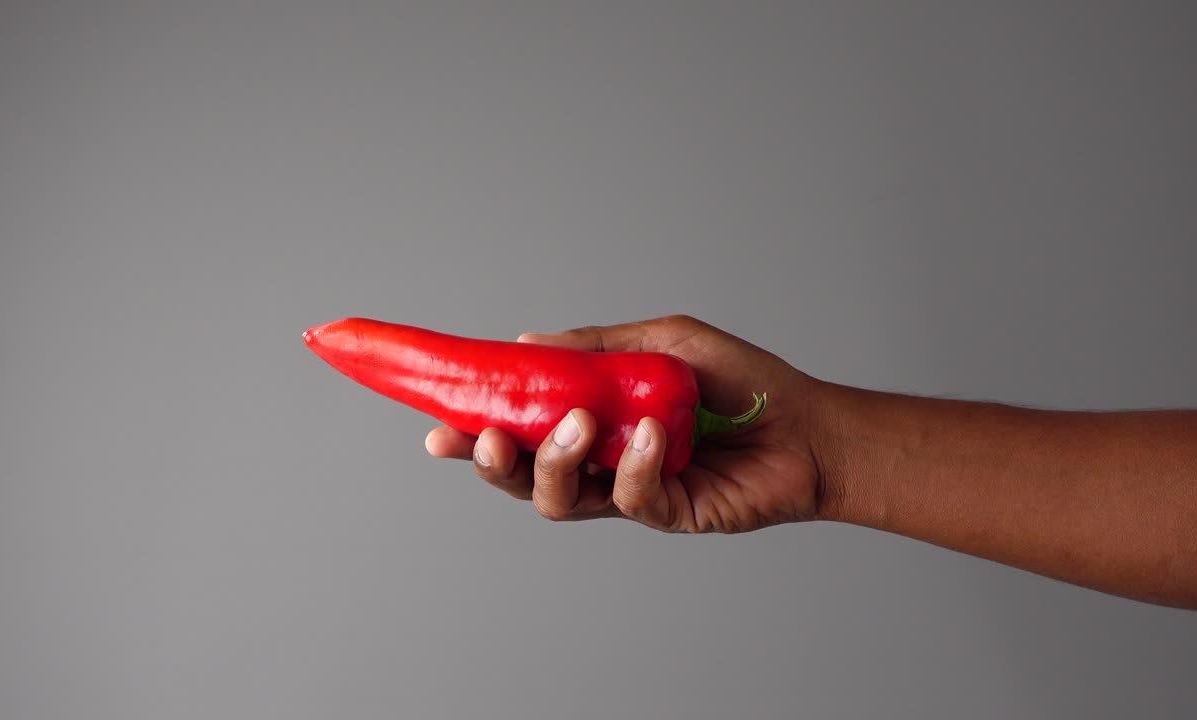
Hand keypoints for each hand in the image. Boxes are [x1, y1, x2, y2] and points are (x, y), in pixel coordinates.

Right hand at [425, 315, 823, 532]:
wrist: (805, 422)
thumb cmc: (737, 379)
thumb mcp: (659, 342)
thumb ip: (593, 348)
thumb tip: (523, 343)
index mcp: (590, 423)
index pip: (519, 432)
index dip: (473, 433)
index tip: (436, 424)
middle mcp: (600, 462)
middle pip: (523, 478)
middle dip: (492, 463)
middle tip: (488, 438)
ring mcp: (630, 492)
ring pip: (561, 501)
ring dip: (554, 464)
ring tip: (576, 425)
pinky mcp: (667, 514)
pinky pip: (631, 499)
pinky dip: (636, 464)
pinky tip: (656, 432)